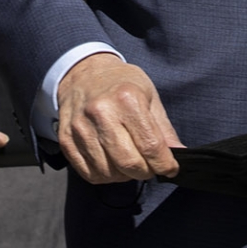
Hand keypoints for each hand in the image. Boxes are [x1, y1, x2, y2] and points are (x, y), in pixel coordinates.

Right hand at [57, 53, 182, 182]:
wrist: (83, 72)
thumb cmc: (121, 84)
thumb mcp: (149, 96)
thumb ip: (164, 129)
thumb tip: (179, 155)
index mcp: (126, 99)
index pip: (151, 146)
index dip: (165, 164)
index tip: (169, 167)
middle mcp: (101, 113)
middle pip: (129, 163)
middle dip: (145, 172)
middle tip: (149, 165)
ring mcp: (81, 128)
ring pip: (109, 172)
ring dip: (125, 175)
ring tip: (129, 161)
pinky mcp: (67, 140)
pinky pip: (89, 173)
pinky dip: (105, 175)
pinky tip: (111, 162)